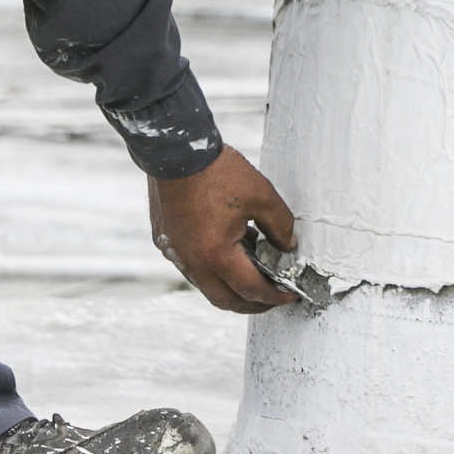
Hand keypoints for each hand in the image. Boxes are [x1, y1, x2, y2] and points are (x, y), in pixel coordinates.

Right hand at [147, 146, 298, 313]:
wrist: (174, 150)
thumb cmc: (216, 170)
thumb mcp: (262, 196)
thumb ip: (281, 226)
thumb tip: (288, 246)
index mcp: (215, 254)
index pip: (250, 290)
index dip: (274, 297)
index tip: (289, 296)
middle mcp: (191, 261)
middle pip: (225, 300)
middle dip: (252, 304)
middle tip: (271, 297)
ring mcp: (174, 252)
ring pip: (206, 285)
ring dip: (230, 284)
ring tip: (252, 265)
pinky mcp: (164, 240)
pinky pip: (191, 266)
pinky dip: (212, 267)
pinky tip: (227, 245)